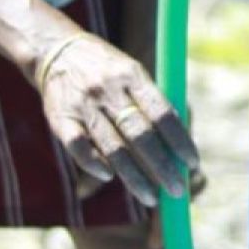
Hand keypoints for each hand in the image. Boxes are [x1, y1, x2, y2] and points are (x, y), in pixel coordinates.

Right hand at [38, 33, 199, 205]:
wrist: (55, 50)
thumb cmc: (106, 69)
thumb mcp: (132, 72)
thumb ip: (153, 102)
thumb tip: (180, 143)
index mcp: (132, 75)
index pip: (163, 113)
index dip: (179, 140)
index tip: (193, 163)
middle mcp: (109, 89)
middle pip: (141, 134)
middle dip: (161, 166)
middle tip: (177, 190)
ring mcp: (83, 104)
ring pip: (113, 147)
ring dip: (134, 176)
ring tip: (151, 197)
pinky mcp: (60, 117)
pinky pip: (78, 147)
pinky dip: (93, 164)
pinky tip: (108, 177)